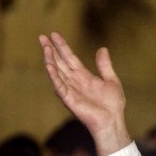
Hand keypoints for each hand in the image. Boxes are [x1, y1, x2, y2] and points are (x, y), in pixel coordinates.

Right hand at [39, 32, 130, 155]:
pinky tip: (49, 66)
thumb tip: (102, 49)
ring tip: (45, 47)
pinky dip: (54, 76)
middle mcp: (75, 82)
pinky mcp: (69, 100)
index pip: (70, 58)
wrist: (113, 121)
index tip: (54, 34)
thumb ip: (105, 66)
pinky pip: (59, 86)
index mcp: (84, 76)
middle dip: (51, 50)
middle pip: (60, 63)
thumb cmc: (113, 105)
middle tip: (42, 37)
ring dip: (50, 60)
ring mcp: (71, 90)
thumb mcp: (111, 81)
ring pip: (57, 72)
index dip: (62, 47)